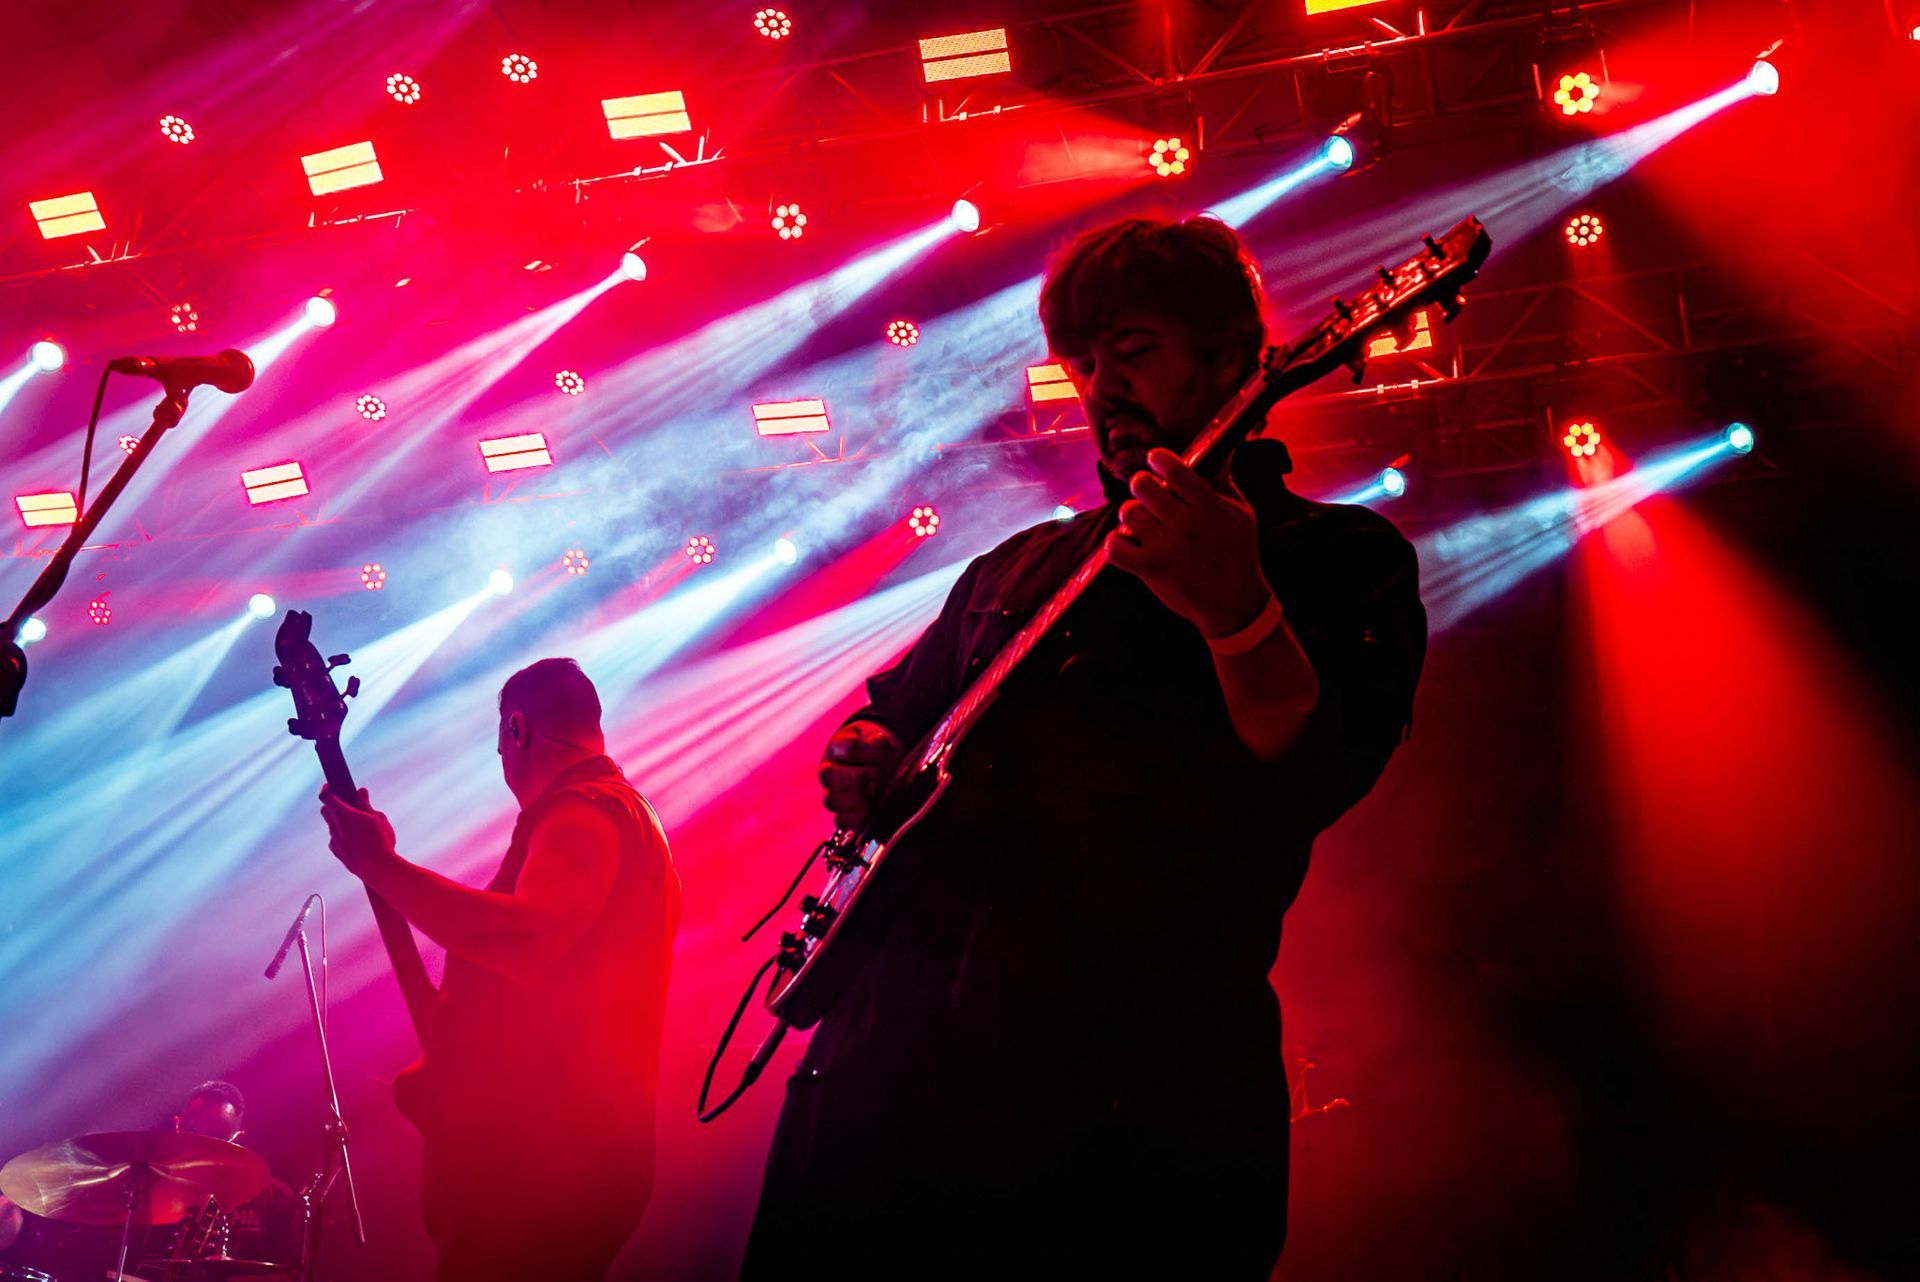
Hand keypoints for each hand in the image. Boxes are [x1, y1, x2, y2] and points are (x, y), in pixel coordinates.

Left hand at [317, 784, 398, 877]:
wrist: (379, 869)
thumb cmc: (380, 840)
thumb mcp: (377, 817)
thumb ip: (365, 804)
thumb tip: (360, 792)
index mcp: (343, 814)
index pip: (326, 797)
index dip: (327, 789)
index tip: (330, 785)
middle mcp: (335, 827)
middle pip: (325, 811)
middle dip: (333, 805)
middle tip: (347, 804)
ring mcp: (335, 841)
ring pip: (332, 827)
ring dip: (340, 822)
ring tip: (358, 824)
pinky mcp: (338, 853)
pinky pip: (336, 841)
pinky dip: (342, 836)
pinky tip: (356, 840)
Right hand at [818, 720, 902, 830]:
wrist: (882, 767)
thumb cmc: (879, 751)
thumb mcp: (882, 740)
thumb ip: (880, 739)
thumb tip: (878, 742)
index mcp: (838, 747)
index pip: (848, 748)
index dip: (868, 751)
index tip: (882, 753)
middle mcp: (829, 770)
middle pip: (828, 775)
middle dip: (856, 777)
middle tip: (875, 776)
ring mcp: (832, 793)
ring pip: (831, 800)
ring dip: (856, 798)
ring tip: (873, 792)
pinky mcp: (842, 814)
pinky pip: (841, 821)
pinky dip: (858, 817)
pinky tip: (871, 808)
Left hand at [1106, 448, 1273, 637]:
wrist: (1235, 605)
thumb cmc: (1238, 554)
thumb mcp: (1241, 514)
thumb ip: (1224, 481)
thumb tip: (1219, 451)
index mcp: (1209, 506)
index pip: (1175, 469)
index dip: (1159, 459)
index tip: (1156, 460)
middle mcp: (1186, 524)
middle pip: (1144, 486)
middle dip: (1142, 484)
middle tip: (1147, 491)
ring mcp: (1166, 547)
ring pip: (1129, 513)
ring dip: (1131, 513)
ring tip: (1141, 520)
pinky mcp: (1150, 569)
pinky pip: (1115, 547)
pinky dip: (1115, 543)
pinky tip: (1127, 542)